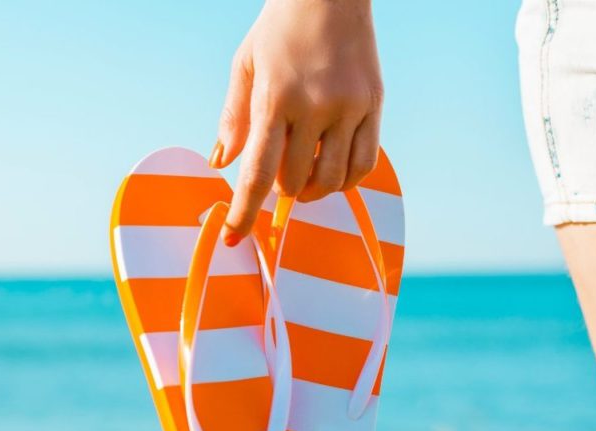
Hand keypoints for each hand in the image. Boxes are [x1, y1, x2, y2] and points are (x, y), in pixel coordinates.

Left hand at [210, 0, 383, 245]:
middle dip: (278, 191)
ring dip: (310, 190)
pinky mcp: (375, 105)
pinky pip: (364, 164)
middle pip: (294, 181)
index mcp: (275, 98)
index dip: (244, 211)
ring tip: (301, 176)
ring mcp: (349, 107)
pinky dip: (344, 180)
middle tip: (275, 177)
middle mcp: (315, 106)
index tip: (233, 236)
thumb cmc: (278, 30)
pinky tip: (330, 170)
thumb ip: (233, 117)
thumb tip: (220, 163)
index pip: (259, 172)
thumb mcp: (245, 66)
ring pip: (331, 181)